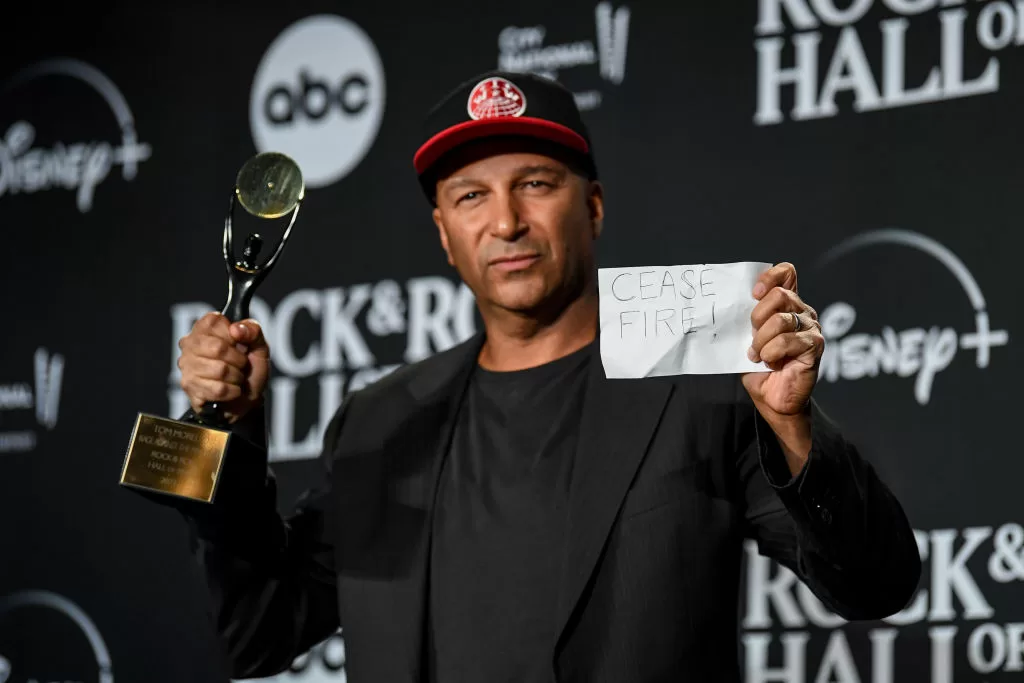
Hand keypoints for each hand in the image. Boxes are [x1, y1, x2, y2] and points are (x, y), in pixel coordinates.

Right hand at [177, 312, 269, 422]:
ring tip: (235, 377)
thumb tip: (236, 329)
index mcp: (204, 328)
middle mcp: (189, 344)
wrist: (247, 400)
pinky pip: (218, 389)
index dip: (233, 335)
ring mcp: (186, 366)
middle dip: (238, 360)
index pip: (214, 321)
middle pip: (217, 348)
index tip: (238, 344)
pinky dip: (232, 392)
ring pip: (219, 370)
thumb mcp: (259, 346)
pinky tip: (230, 390)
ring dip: (236, 377)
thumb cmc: (249, 370)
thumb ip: (253, 330)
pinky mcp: (189, 387)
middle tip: (240, 365)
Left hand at [742, 262, 823, 417]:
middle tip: (751, 336)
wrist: (771, 397)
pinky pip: (787, 340)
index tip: (753, 293)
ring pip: (781, 320)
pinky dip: (771, 352)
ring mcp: (811, 328)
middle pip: (780, 295)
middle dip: (758, 316)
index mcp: (786, 305)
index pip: (786, 273)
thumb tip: (732, 303)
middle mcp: (802, 312)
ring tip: (757, 354)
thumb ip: (746, 318)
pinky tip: (768, 361)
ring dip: (761, 339)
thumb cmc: (759, 366)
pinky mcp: (814, 346)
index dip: (770, 277)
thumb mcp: (747, 336)